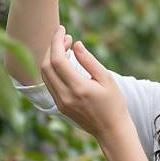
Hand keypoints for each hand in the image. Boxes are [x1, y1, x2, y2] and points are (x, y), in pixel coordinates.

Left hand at [41, 25, 131, 142]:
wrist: (111, 130)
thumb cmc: (114, 103)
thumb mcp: (106, 79)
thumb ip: (89, 60)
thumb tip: (75, 44)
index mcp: (78, 88)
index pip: (57, 60)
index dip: (57, 42)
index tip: (62, 29)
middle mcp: (65, 96)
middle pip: (46, 66)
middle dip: (52, 47)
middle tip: (65, 36)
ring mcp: (60, 103)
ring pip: (45, 75)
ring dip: (51, 58)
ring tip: (65, 47)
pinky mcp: (60, 106)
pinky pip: (50, 83)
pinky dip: (53, 69)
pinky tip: (64, 62)